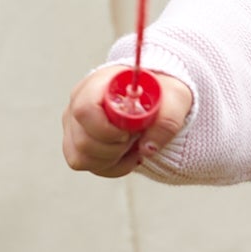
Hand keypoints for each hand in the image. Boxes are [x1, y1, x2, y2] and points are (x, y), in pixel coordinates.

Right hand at [62, 67, 194, 177]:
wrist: (155, 98)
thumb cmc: (160, 94)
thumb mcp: (175, 99)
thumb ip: (167, 120)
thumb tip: (148, 148)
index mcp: (97, 84)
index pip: (85, 110)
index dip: (107, 129)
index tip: (130, 131)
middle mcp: (78, 104)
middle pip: (83, 141)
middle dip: (116, 148)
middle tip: (137, 136)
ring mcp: (75, 125)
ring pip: (81, 158)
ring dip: (114, 159)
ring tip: (134, 145)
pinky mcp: (77, 143)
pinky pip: (88, 166)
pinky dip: (113, 166)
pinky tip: (128, 153)